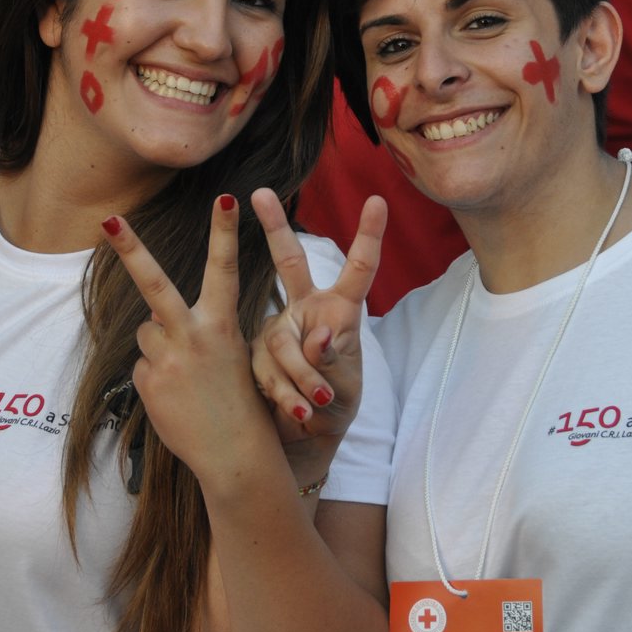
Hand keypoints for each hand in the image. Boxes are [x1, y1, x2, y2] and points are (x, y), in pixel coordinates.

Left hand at [101, 196, 271, 484]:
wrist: (235, 453)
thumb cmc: (240, 402)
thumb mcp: (231, 357)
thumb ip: (194, 332)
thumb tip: (152, 323)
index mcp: (223, 325)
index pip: (225, 270)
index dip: (224, 232)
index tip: (226, 197)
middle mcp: (194, 336)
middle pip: (155, 285)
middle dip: (132, 250)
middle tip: (109, 220)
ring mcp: (167, 359)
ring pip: (147, 332)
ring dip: (159, 348)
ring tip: (185, 379)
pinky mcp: (148, 382)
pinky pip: (143, 367)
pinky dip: (155, 380)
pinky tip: (176, 399)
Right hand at [249, 190, 385, 452]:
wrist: (306, 437)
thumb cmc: (337, 406)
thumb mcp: (345, 387)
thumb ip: (332, 362)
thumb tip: (316, 336)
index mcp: (340, 312)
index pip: (358, 270)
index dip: (368, 236)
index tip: (377, 201)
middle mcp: (305, 310)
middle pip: (290, 262)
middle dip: (274, 226)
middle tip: (260, 193)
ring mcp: (276, 330)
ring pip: (282, 340)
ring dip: (301, 376)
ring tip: (318, 402)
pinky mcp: (254, 353)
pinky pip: (266, 367)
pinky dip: (285, 392)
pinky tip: (299, 409)